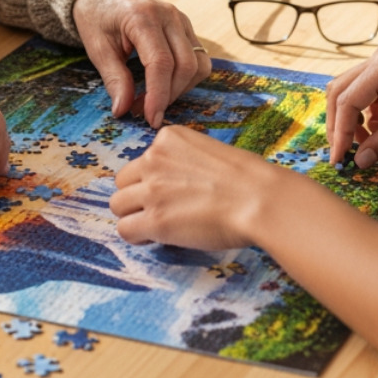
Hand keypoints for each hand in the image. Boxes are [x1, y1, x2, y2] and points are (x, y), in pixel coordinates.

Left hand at [72, 0, 209, 127]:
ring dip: (181, 89)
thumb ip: (114, 79)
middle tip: (145, 112)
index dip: (158, 95)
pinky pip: (199, 58)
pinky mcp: (186, 28)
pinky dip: (187, 78)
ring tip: (155, 99)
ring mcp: (182, 20)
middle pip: (185, 66)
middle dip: (169, 96)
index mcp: (143, 18)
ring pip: (198, 64)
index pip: (161, 63)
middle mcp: (169, 16)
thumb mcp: (97, 48)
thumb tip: (123, 110)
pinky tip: (165, 85)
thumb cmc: (98, 16)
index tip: (150, 119)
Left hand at [111, 126, 285, 248]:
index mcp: (168, 139)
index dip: (152, 180)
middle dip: (137, 197)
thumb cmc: (247, 179)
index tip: (171, 192)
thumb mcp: (210, 152)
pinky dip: (136, 236)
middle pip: (122, 182)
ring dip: (134, 217)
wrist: (259, 199)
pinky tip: (154, 238)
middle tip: (160, 211)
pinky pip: (125, 229)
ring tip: (156, 226)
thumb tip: (173, 184)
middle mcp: (153, 159)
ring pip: (118, 205)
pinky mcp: (155, 219)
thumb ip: (183, 161)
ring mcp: (152, 189)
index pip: (142, 161)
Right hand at [325, 43, 377, 169]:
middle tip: (346, 154)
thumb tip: (361, 160)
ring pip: (351, 88)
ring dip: (352, 116)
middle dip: (339, 124)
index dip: (340, 133)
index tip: (340, 159)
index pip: (347, 101)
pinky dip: (366, 108)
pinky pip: (367, 87)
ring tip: (367, 142)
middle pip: (341, 91)